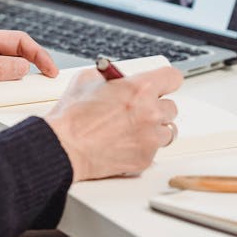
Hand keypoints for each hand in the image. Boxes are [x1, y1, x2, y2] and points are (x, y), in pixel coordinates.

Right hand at [44, 66, 182, 180]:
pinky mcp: (145, 158)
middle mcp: (150, 112)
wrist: (63, 147)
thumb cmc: (71, 118)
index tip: (162, 86)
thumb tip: (117, 78)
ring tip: (132, 130)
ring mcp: (150, 138)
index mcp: (140, 88)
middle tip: (138, 112)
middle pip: (171, 107)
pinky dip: (143, 148)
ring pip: (167, 131)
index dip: (166, 82)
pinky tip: (125, 144)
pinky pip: (154, 151)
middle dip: (156, 108)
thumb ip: (111, 77)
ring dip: (153, 130)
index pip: (173, 78)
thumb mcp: (87, 80)